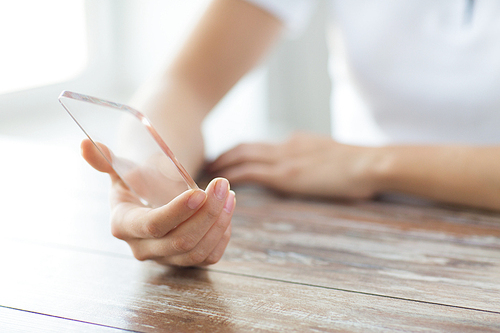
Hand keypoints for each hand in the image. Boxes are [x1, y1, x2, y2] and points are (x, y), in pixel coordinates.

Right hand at [81, 139, 234, 265]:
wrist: (150, 199)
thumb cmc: (137, 182)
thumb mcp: (122, 169)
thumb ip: (105, 159)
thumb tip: (86, 143)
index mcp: (124, 225)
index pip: (152, 225)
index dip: (177, 212)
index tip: (199, 192)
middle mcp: (143, 248)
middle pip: (181, 241)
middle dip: (208, 214)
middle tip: (223, 185)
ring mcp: (166, 258)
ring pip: (198, 251)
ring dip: (219, 223)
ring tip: (229, 194)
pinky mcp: (185, 261)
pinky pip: (209, 256)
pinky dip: (222, 235)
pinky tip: (227, 212)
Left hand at [208, 132, 380, 198]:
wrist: (368, 163)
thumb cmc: (358, 165)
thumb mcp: (330, 155)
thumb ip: (313, 158)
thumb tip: (305, 167)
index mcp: (296, 142)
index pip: (260, 145)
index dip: (240, 150)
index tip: (226, 157)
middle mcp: (285, 146)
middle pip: (245, 146)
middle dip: (224, 154)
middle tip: (207, 163)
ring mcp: (285, 159)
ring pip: (242, 156)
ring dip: (223, 163)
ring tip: (207, 173)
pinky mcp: (286, 174)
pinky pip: (250, 172)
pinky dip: (233, 176)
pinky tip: (221, 183)